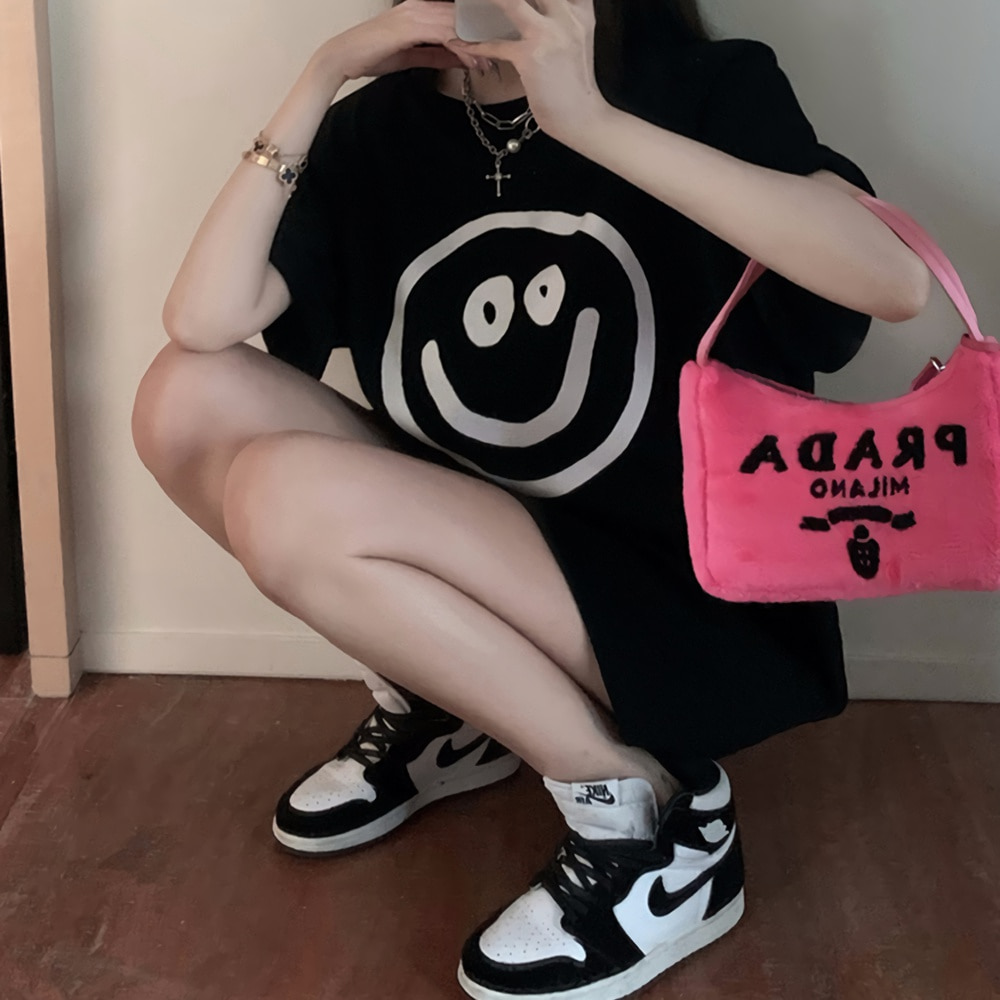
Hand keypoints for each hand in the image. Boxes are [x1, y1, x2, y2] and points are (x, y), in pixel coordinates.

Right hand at [316, 0, 481, 81]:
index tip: (495, 47)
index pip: (457, 15)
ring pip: (458, 26)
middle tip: (502, 54)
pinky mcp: (411, 26)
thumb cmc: (374, 54)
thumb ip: (438, 55)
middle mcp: (420, 5)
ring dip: (477, 46)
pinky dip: (463, 50)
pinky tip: (474, 62)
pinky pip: (446, 36)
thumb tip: (462, 59)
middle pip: (462, 17)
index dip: (478, 31)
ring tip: (491, 63)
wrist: (344, 57)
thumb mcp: (414, 55)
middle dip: (484, 37)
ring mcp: (416, 13)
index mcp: (421, 9)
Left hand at [446, 0, 611, 143]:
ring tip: (467, 0)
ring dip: (490, 1)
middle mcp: (567, 15)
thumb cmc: (574, 83)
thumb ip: (559, 18)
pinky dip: (473, 45)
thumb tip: (533, 10)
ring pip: (511, 3)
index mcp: (579, 10)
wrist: (582, 117)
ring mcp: (548, 35)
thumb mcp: (575, 40)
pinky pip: (495, 45)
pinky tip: (458, 43)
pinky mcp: (530, 57)